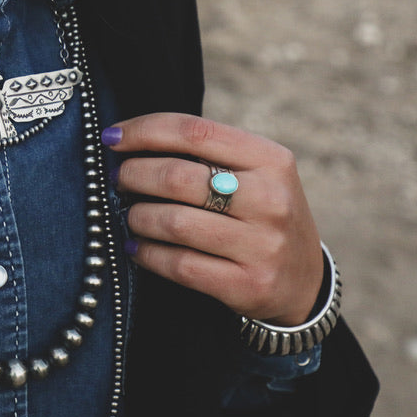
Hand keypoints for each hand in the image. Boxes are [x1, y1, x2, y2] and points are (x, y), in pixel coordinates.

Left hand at [107, 113, 322, 326]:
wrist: (304, 280)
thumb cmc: (261, 214)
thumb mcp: (253, 173)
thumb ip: (204, 154)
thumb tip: (127, 139)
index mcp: (271, 159)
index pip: (194, 131)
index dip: (144, 131)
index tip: (112, 137)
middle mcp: (271, 200)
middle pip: (178, 177)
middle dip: (133, 175)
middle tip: (119, 180)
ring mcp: (262, 245)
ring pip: (174, 222)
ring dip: (137, 217)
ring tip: (130, 215)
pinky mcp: (248, 285)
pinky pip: (179, 264)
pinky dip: (147, 254)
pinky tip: (136, 248)